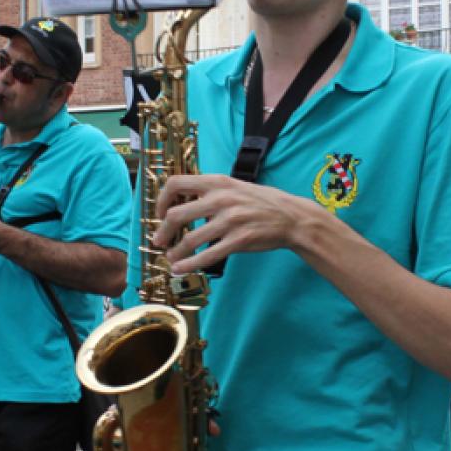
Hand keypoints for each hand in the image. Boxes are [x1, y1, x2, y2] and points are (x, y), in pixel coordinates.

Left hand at [151, 175, 316, 274]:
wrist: (291, 217)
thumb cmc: (261, 202)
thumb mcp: (234, 186)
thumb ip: (210, 191)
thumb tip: (183, 201)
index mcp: (217, 182)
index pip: (176, 184)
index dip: (162, 200)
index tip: (161, 213)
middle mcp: (221, 199)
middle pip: (176, 215)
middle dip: (163, 231)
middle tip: (159, 241)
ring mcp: (230, 220)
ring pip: (190, 239)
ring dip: (175, 251)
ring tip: (171, 258)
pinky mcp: (239, 240)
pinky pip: (207, 255)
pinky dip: (189, 264)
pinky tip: (181, 268)